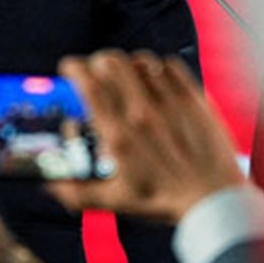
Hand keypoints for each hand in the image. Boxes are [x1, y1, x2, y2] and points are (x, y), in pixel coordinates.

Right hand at [48, 50, 245, 222]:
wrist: (213, 201)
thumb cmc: (165, 201)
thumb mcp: (115, 201)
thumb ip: (78, 193)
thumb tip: (50, 188)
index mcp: (119, 136)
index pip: (89, 85)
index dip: (74, 68)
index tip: (69, 67)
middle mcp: (142, 114)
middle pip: (112, 62)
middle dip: (98, 60)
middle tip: (96, 69)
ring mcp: (170, 103)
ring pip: (140, 60)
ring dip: (128, 63)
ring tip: (126, 74)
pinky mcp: (193, 99)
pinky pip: (170, 65)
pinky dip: (158, 66)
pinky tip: (155, 78)